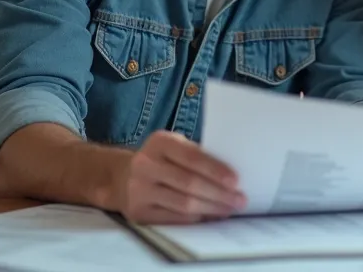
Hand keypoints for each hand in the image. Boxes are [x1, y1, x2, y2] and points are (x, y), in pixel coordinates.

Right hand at [115, 130, 246, 223]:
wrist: (122, 178)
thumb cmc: (162, 161)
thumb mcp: (174, 148)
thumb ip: (197, 156)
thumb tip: (232, 179)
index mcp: (159, 142)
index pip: (191, 157)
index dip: (215, 170)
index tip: (236, 181)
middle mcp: (145, 165)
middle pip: (189, 183)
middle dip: (219, 194)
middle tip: (240, 200)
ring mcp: (139, 190)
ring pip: (183, 204)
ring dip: (211, 208)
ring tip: (229, 209)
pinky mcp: (138, 212)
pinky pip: (173, 219)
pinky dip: (196, 219)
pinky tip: (210, 217)